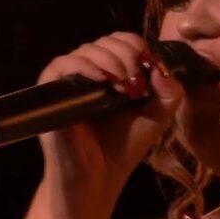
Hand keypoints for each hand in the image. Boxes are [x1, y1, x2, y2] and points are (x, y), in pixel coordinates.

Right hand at [36, 32, 184, 198]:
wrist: (98, 177)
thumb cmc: (124, 147)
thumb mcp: (158, 115)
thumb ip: (169, 90)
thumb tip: (160, 66)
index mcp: (112, 72)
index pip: (122, 41)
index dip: (139, 47)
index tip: (151, 70)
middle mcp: (89, 71)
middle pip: (107, 41)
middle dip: (128, 55)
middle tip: (137, 84)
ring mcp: (69, 80)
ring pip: (88, 49)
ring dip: (112, 61)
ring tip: (124, 86)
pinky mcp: (50, 91)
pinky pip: (63, 64)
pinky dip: (84, 66)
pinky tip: (101, 79)